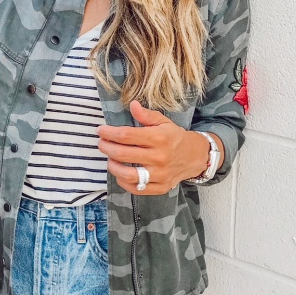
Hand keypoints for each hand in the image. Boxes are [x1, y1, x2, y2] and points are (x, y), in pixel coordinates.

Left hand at [96, 101, 212, 194]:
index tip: (100, 130)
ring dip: (112, 166)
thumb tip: (132, 105)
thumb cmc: (174, 138)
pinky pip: (135, 188)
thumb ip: (146, 115)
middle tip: (101, 143)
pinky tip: (120, 173)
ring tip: (109, 158)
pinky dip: (123, 181)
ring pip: (127, 174)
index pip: (126, 135)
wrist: (195, 157)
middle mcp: (159, 157)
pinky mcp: (160, 188)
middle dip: (106, 147)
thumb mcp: (163, 122)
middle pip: (122, 154)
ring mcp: (159, 175)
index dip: (109, 133)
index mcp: (158, 138)